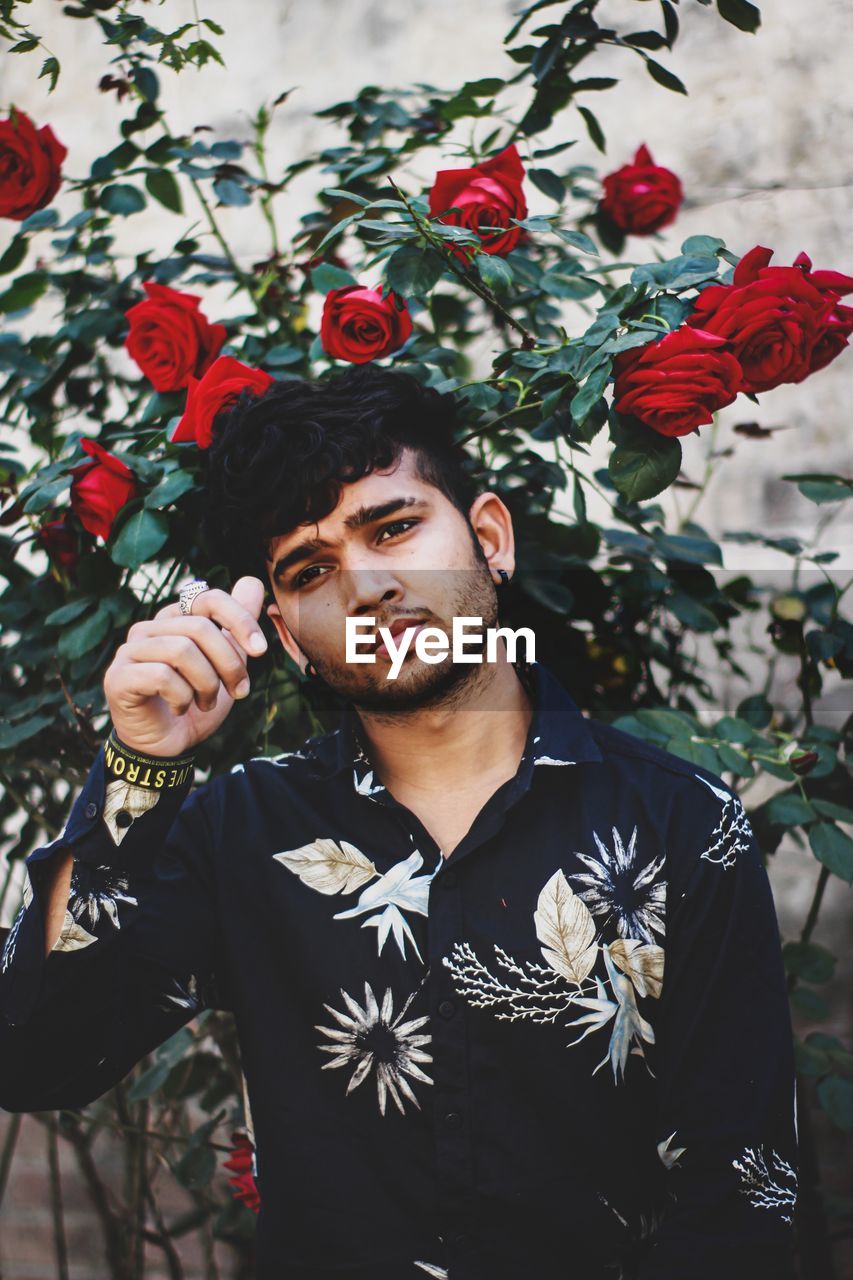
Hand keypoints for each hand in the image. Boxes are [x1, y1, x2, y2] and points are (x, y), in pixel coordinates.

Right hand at [103, 577, 267, 757]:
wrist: (167, 746)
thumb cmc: (195, 702)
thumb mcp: (226, 663)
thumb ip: (236, 625)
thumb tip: (253, 582)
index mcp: (173, 619)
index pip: (208, 598)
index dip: (239, 620)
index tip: (261, 651)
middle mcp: (148, 629)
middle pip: (200, 628)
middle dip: (229, 663)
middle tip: (239, 691)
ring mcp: (129, 652)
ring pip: (182, 651)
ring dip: (207, 684)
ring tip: (207, 703)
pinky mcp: (118, 678)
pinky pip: (161, 676)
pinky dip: (182, 697)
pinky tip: (181, 708)